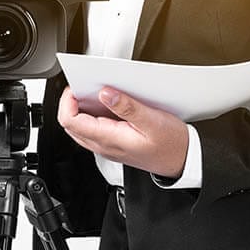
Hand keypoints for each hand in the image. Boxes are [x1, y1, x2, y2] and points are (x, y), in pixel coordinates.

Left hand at [57, 86, 189, 178]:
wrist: (183, 161)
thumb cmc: (172, 144)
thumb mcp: (153, 121)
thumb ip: (127, 107)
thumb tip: (105, 93)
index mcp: (108, 139)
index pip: (70, 121)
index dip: (67, 102)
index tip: (75, 87)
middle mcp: (103, 146)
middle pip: (70, 125)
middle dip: (70, 104)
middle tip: (81, 87)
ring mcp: (106, 147)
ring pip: (79, 128)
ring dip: (80, 109)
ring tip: (92, 93)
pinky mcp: (113, 145)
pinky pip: (92, 130)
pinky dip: (91, 115)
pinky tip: (104, 104)